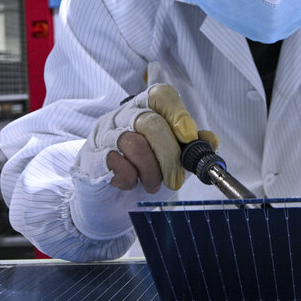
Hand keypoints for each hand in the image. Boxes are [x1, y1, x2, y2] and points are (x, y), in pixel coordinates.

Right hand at [75, 84, 217, 192]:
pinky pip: (115, 162)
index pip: (160, 95)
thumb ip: (190, 150)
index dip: (177, 113)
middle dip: (169, 155)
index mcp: (144, 110)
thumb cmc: (142, 177)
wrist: (111, 205)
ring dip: (150, 170)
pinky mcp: (90, 157)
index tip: (189, 136)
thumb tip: (210, 140)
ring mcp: (103, 135)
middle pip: (151, 122)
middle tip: (175, 179)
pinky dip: (128, 178)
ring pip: (134, 143)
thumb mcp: (172, 162)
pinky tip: (129, 184)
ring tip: (152, 184)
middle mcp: (122, 116)